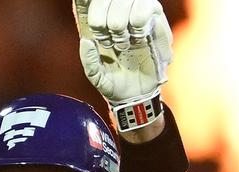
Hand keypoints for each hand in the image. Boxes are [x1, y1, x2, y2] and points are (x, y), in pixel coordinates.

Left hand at [73, 0, 172, 129]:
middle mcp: (114, 16)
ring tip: (125, 42)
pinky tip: (139, 39)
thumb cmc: (114, 84)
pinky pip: (150, 8)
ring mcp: (134, 17)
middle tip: (109, 42)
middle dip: (105, 17)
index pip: (86, 2)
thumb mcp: (97, 77)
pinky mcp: (153, 22)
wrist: (138, 95)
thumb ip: (89, 60)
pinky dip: (142, 22)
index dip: (85, 2)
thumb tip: (86, 41)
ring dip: (124, 18)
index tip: (94, 23)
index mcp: (96, 26)